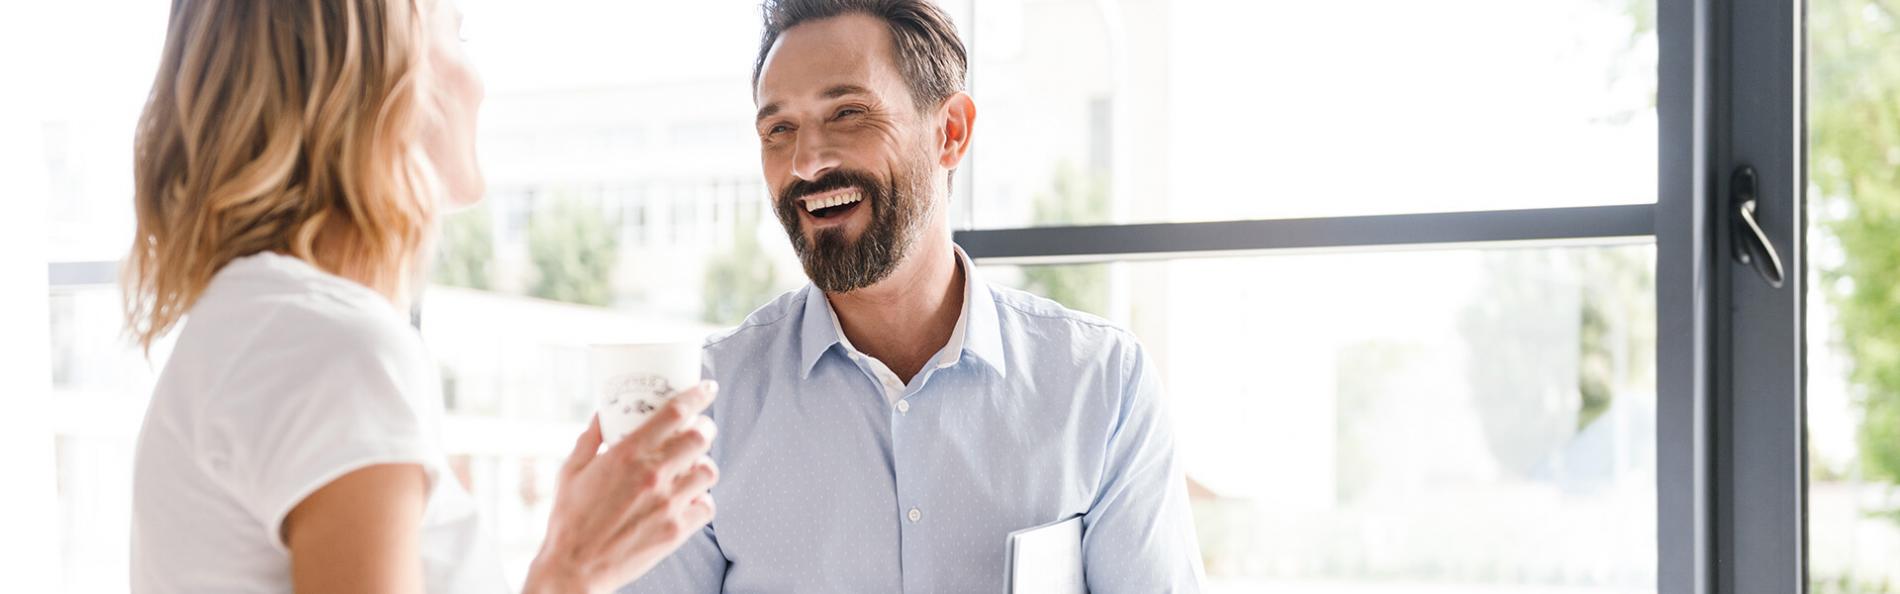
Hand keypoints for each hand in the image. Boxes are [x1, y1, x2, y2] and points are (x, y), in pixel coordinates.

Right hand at [523, 382, 719, 593]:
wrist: (575, 569)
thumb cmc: (569, 520)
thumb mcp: (571, 470)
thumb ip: (590, 437)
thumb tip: (603, 411)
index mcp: (628, 454)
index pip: (676, 413)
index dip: (698, 395)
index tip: (707, 388)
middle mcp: (653, 475)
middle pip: (701, 437)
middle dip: (705, 428)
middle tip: (700, 429)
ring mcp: (669, 504)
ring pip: (709, 471)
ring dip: (704, 464)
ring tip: (693, 466)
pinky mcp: (677, 530)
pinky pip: (707, 506)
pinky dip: (702, 500)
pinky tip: (689, 499)